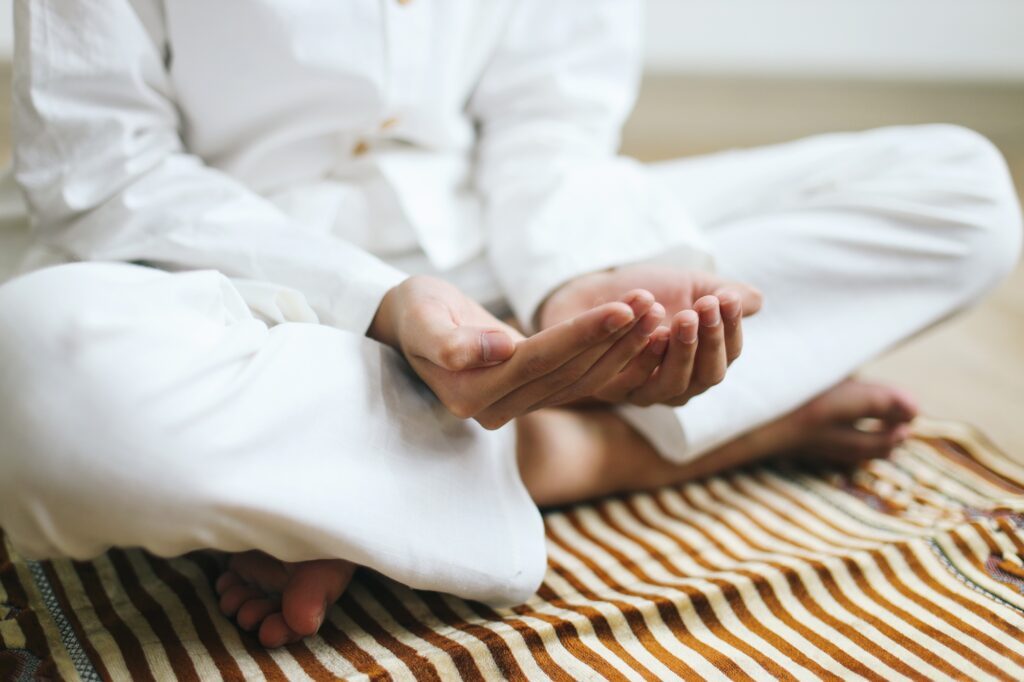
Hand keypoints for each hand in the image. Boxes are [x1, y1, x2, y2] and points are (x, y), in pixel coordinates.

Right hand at [369, 276, 665, 428]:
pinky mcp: (532, 397)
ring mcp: (516, 408)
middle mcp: (496, 410)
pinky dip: (611, 355)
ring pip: (580, 378)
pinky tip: (640, 331)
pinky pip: (579, 379)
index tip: (623, 308)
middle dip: (613, 338)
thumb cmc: (415, 314)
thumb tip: (500, 350)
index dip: (583, 334)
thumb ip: (451, 341)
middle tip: (652, 304)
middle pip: (568, 372)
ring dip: (620, 346)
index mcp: (471, 393)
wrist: (412, 324)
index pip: (540, 361)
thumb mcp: (421, 319)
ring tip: (653, 311)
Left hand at [538, 265, 763, 406]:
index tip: (727, 298)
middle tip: (706, 307)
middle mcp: (678, 387)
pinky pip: (632, 382)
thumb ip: (721, 293)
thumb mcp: (690, 286)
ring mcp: (644, 393)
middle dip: (710, 340)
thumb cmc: (648, 292)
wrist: (595, 291)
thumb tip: (755, 300)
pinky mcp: (610, 390)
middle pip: (706, 376)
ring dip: (682, 351)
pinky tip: (652, 332)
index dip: (731, 328)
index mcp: (702, 365)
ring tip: (684, 316)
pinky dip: (645, 358)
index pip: (728, 355)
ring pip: (672, 385)